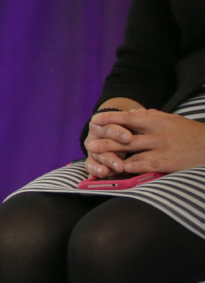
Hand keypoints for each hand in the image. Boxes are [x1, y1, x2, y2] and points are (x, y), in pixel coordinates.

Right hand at [84, 112, 138, 176]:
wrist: (115, 137)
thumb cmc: (124, 128)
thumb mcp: (128, 122)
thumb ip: (134, 119)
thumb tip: (141, 112)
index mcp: (100, 123)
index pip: (108, 126)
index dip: (117, 132)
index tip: (129, 137)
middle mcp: (94, 136)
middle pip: (101, 141)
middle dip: (112, 148)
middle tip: (123, 155)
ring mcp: (91, 149)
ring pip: (96, 155)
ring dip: (108, 161)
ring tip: (118, 168)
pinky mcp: (91, 161)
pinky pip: (91, 166)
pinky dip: (96, 170)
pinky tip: (104, 174)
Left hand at [88, 109, 204, 174]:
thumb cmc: (192, 133)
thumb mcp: (173, 120)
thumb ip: (153, 116)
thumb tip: (134, 113)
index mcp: (158, 121)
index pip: (129, 118)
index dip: (110, 119)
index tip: (95, 120)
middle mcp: (158, 134)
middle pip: (126, 137)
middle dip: (106, 140)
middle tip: (89, 144)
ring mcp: (163, 149)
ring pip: (133, 153)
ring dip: (114, 156)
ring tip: (98, 158)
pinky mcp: (168, 163)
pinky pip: (146, 165)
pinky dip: (132, 167)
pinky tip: (120, 169)